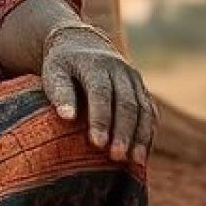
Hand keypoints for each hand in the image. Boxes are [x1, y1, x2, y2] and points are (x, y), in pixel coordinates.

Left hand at [41, 35, 156, 164]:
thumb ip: (59, 92)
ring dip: (141, 136)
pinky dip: (149, 134)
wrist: (83, 43)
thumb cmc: (63, 65)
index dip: (101, 119)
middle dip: (124, 132)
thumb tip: (66, 117)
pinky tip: (143, 155)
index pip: (101, 93)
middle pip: (127, 103)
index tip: (97, 144)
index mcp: (96, 66)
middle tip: (116, 157)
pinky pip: (151, 113)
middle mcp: (120, 71)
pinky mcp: (142, 90)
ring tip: (136, 162)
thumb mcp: (54, 72)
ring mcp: (134, 80)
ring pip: (144, 109)